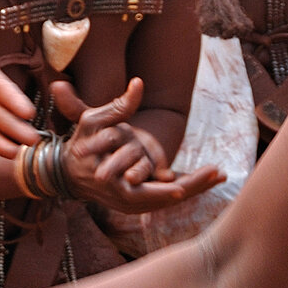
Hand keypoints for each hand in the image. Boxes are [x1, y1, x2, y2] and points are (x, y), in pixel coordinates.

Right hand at [50, 79, 224, 212]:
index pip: (151, 192)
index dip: (174, 188)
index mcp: (116, 185)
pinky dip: (188, 187)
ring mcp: (134, 204)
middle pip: (167, 198)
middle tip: (218, 173)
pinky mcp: (139, 201)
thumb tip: (138, 83)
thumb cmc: (81, 143)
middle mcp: (127, 200)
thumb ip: (118, 106)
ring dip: (196, 187)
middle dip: (195, 186)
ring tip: (220, 175)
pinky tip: (209, 179)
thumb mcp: (93, 121)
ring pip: (169, 199)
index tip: (195, 179)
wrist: (67, 172)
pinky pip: (166, 196)